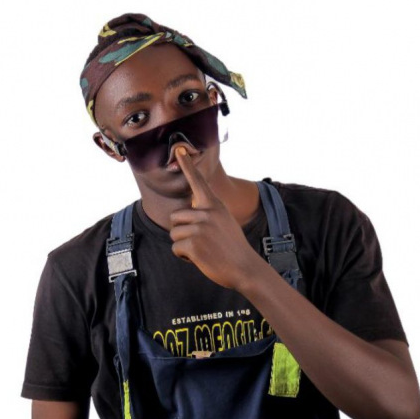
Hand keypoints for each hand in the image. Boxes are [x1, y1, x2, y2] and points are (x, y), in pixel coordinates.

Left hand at [169, 147, 262, 289]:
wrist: (244, 267)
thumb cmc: (233, 247)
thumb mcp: (224, 221)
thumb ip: (207, 213)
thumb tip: (188, 211)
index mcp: (214, 205)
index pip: (198, 182)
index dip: (187, 166)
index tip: (180, 151)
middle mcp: (206, 213)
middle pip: (175, 217)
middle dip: (182, 231)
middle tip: (201, 241)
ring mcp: (199, 228)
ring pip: (174, 234)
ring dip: (184, 245)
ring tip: (203, 249)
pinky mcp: (193, 244)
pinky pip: (176, 248)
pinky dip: (184, 256)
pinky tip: (200, 258)